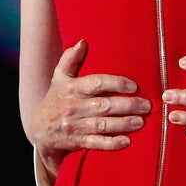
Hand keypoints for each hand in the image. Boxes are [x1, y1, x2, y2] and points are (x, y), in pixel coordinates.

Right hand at [32, 39, 151, 176]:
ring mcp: (75, 126)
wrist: (38, 128)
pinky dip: (111, 143)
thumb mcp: (59, 77)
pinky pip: (96, 143)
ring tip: (141, 121)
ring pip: (103, 125)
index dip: (116, 84)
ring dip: (124, 124)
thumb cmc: (56, 98)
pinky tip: (126, 141)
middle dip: (127, 105)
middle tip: (147, 105)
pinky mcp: (77, 141)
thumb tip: (82, 42)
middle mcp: (74, 107)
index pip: (97, 83)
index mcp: (72, 88)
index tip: (133, 86)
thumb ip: (70, 59)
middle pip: (104, 106)